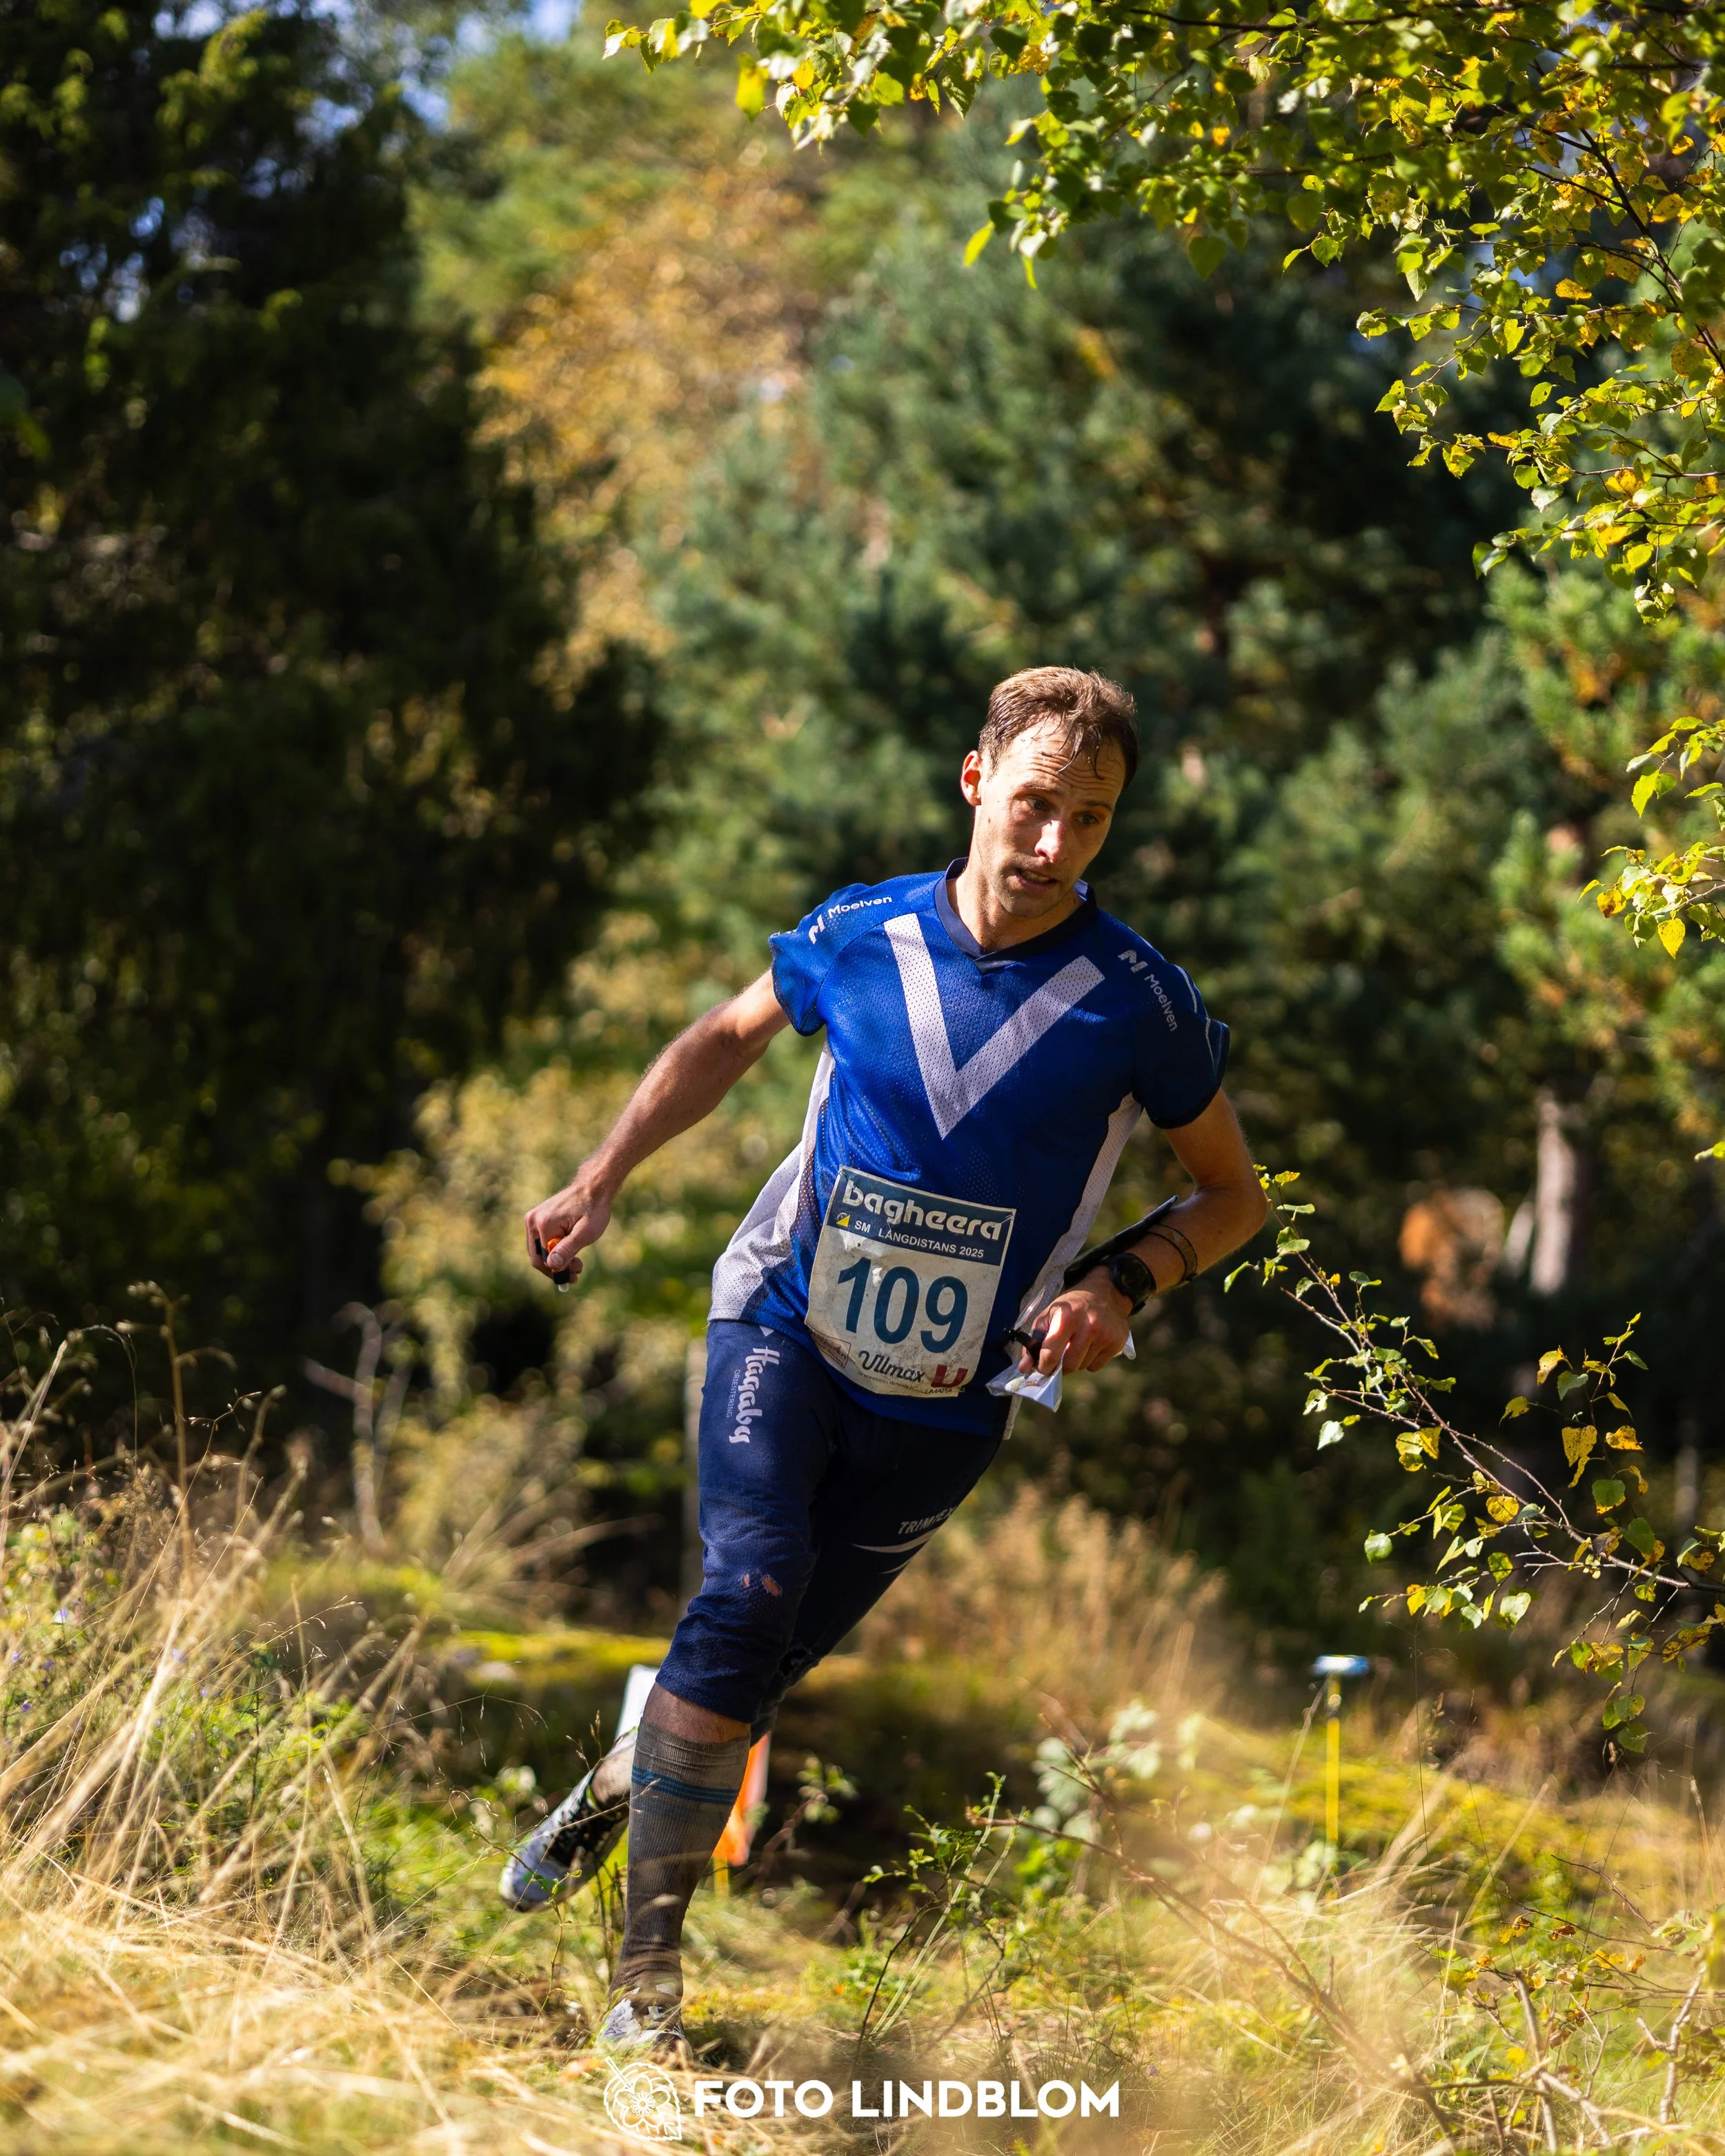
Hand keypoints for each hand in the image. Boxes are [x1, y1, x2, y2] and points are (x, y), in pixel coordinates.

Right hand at [524, 1170, 614, 1284]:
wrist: (593, 1187)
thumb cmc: (593, 1209)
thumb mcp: (585, 1232)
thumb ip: (568, 1248)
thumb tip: (552, 1265)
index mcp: (543, 1224)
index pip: (543, 1260)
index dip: (558, 1272)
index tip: (575, 1277)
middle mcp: (533, 1221)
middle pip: (537, 1256)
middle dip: (557, 1267)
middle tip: (578, 1270)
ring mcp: (533, 1218)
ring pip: (539, 1250)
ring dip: (556, 1258)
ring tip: (577, 1260)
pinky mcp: (537, 1217)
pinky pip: (541, 1240)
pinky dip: (554, 1248)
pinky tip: (570, 1246)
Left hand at [1018, 1276, 1132, 1376]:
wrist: (1105, 1292)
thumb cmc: (1072, 1305)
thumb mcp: (1049, 1315)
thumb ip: (1034, 1342)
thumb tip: (1024, 1368)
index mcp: (1067, 1318)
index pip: (1051, 1354)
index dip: (1043, 1366)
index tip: (1042, 1367)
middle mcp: (1088, 1326)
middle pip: (1069, 1365)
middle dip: (1061, 1366)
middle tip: (1059, 1357)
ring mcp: (1105, 1335)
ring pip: (1082, 1366)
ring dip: (1076, 1361)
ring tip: (1076, 1344)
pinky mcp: (1116, 1343)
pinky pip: (1096, 1366)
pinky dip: (1089, 1361)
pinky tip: (1090, 1345)